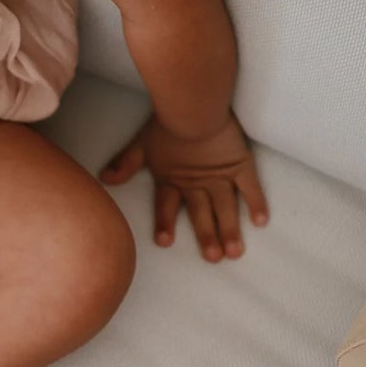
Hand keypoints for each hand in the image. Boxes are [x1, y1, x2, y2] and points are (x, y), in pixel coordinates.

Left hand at [101, 112, 267, 260]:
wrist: (194, 107)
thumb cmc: (166, 122)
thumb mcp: (141, 144)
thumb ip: (125, 164)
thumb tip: (104, 178)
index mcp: (173, 180)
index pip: (167, 207)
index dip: (164, 223)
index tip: (164, 242)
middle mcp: (197, 184)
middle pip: (201, 215)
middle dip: (207, 237)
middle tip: (213, 259)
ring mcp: (220, 176)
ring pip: (226, 209)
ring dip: (230, 231)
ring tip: (234, 253)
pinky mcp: (240, 164)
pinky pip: (250, 187)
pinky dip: (256, 203)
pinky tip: (261, 222)